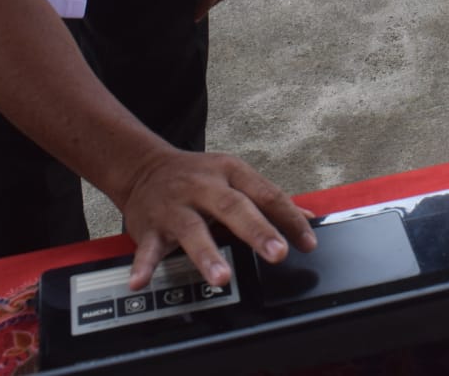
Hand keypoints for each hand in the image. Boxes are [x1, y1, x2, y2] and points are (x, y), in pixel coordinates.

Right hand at [116, 145, 316, 290]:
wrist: (144, 167)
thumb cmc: (197, 177)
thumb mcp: (235, 177)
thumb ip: (268, 199)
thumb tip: (308, 216)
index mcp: (230, 173)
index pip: (266, 194)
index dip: (289, 218)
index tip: (307, 243)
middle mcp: (203, 187)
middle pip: (233, 208)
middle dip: (257, 231)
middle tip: (277, 253)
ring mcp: (175, 207)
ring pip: (192, 230)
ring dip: (207, 254)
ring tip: (222, 277)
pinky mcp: (150, 227)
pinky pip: (148, 248)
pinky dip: (144, 265)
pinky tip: (141, 281)